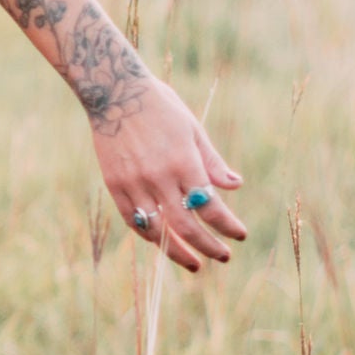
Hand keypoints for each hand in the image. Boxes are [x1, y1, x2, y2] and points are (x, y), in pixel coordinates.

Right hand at [95, 76, 245, 272]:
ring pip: (158, 231)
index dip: (228, 225)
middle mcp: (159, 176)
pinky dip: (150, 235)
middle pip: (186, 226)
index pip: (210, 206)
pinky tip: (163, 242)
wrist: (114, 92)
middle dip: (208, 246)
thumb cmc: (160, 106)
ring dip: (178, 252)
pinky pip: (134, 220)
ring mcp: (134, 183)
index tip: (239, 235)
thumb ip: (212, 161)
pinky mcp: (115, 185)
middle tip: (223, 256)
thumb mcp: (192, 128)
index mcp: (184, 161)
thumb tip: (236, 185)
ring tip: (194, 262)